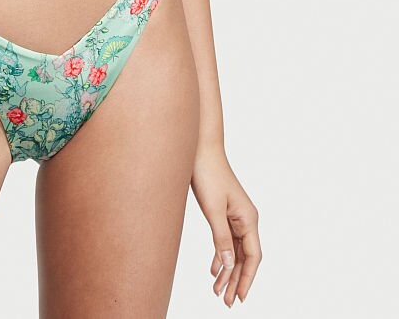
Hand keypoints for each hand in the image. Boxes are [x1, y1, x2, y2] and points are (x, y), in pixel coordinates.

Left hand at [191, 143, 261, 306]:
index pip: (253, 256)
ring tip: (218, 292)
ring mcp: (235, 216)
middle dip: (237, 280)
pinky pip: (225, 241)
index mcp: (248, 219)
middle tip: (228, 302)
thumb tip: (227, 266)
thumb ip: (220, 238)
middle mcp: (246, 219)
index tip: (241, 297)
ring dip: (227, 271)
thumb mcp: (213, 209)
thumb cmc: (208, 174)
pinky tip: (213, 270)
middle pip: (244, 257)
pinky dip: (220, 256)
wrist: (199, 149)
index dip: (248, 279)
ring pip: (234, 251)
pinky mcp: (224, 212)